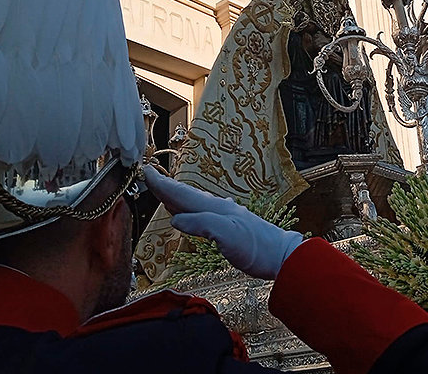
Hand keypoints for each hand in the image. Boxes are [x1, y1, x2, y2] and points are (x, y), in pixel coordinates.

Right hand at [143, 165, 302, 279]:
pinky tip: (186, 214)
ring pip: (193, 203)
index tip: (145, 171)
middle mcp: (218, 208)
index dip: (163, 184)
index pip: (183, 193)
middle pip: (186, 194)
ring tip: (162, 191)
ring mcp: (224, 217)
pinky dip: (188, 210)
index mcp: (215, 208)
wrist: (282, 256)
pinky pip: (200, 213)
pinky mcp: (228, 228)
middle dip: (166, 186)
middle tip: (148, 176)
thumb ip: (201, 224)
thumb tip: (175, 219)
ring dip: (176, 197)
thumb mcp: (227, 235)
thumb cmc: (258, 247)